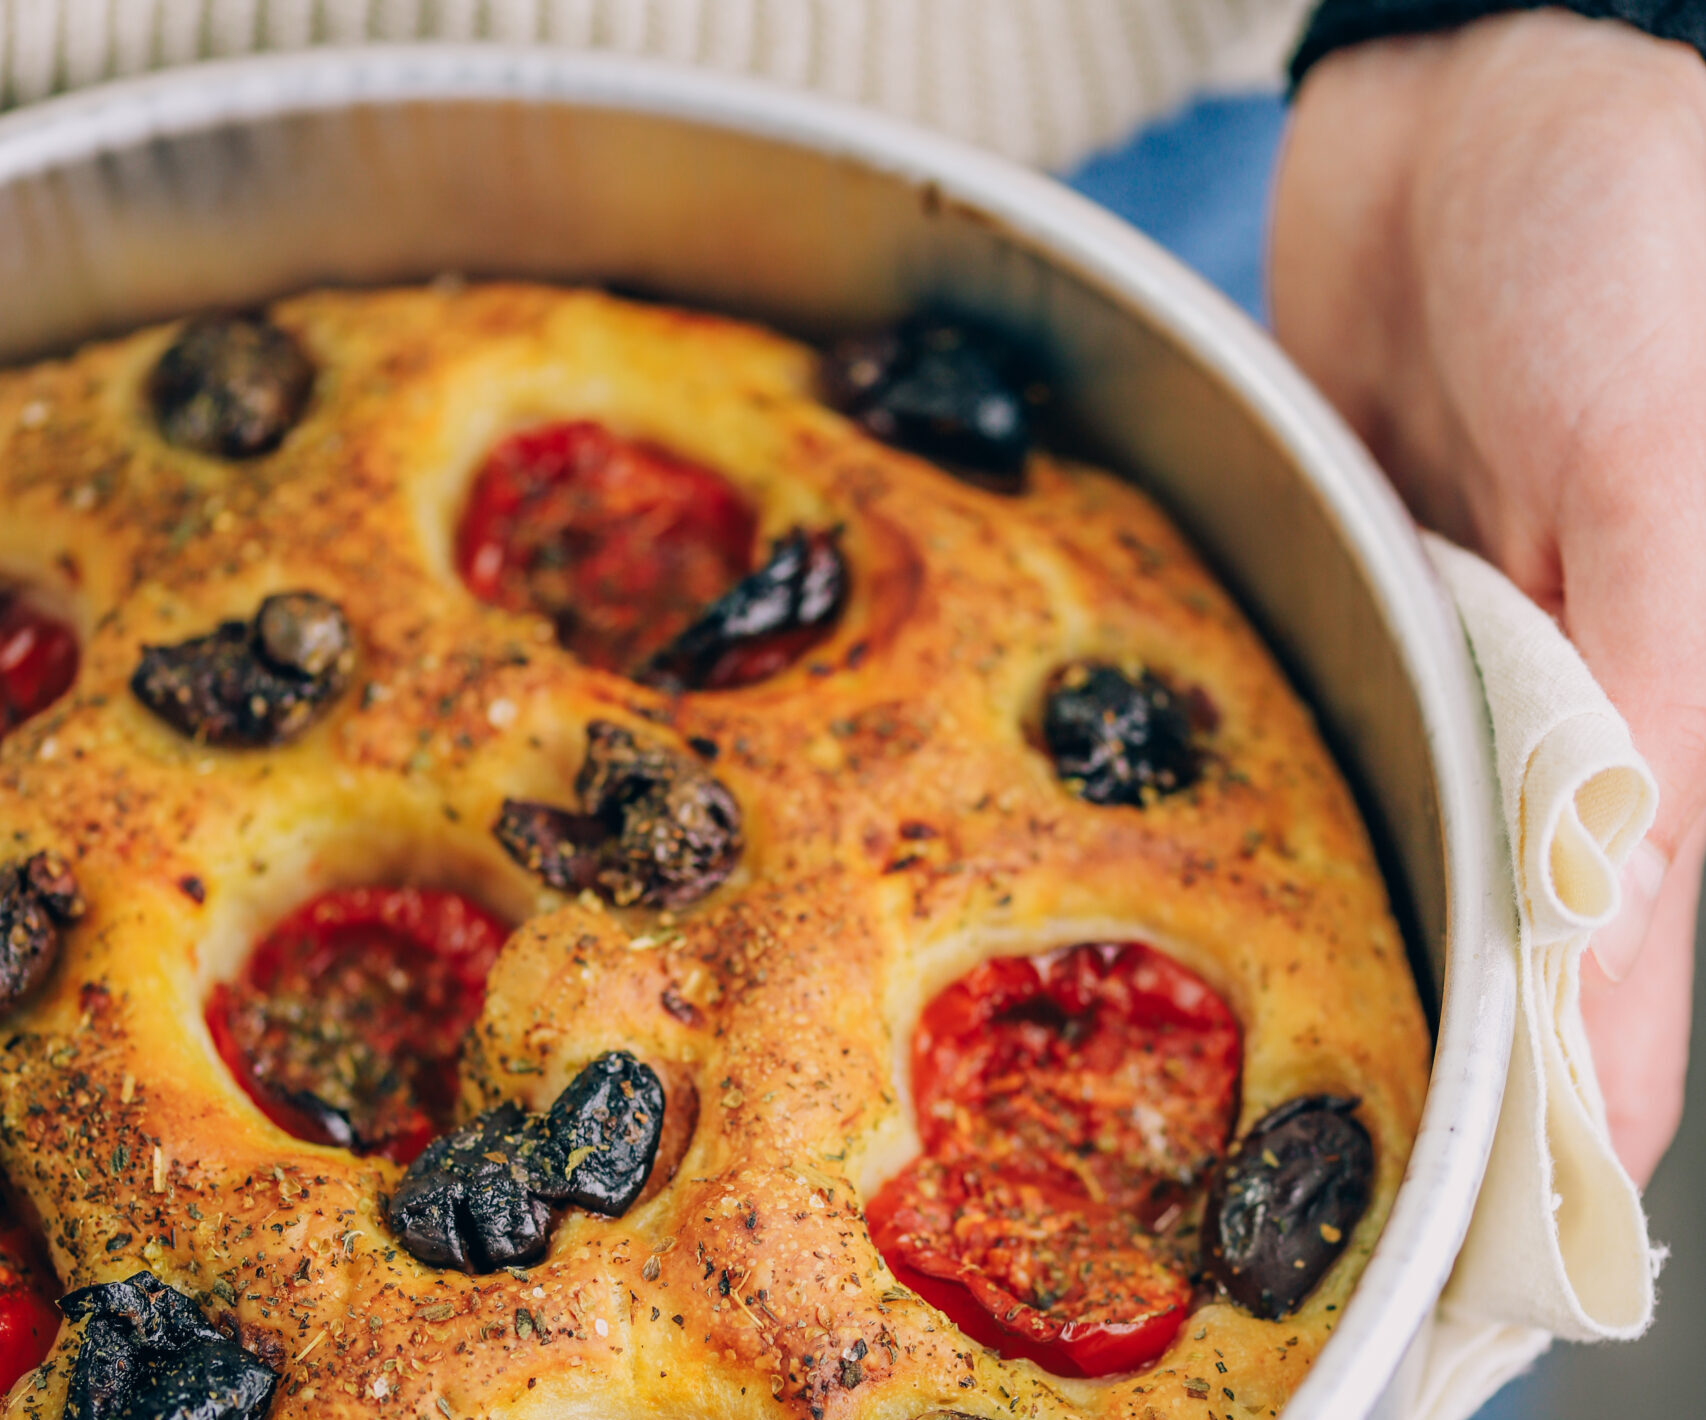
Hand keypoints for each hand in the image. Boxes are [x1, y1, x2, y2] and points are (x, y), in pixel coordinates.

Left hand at [1271, 9, 1705, 1183]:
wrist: (1478, 100)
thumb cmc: (1630, 253)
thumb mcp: (1664, 495)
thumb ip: (1653, 754)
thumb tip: (1620, 1017)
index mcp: (1671, 726)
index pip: (1621, 991)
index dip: (1547, 1131)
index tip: (1444, 1258)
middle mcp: (1556, 715)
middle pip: (1478, 939)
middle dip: (1395, 1052)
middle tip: (1259, 1180)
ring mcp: (1440, 657)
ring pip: (1375, 840)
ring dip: (1309, 933)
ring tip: (1196, 1058)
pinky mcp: (1346, 586)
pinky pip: (1297, 716)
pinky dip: (1250, 785)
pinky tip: (1174, 866)